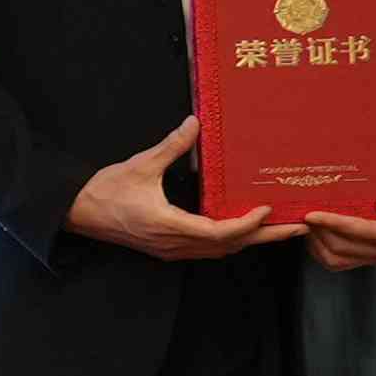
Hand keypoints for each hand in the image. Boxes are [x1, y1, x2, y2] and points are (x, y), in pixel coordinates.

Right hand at [67, 119, 274, 261]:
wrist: (77, 213)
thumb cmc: (105, 191)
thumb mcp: (139, 166)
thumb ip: (171, 147)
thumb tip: (194, 123)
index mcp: (169, 225)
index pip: (219, 232)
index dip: (246, 223)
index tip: (265, 208)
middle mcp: (175, 244)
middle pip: (230, 247)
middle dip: (266, 237)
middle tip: (298, 227)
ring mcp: (172, 249)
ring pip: (221, 252)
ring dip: (251, 241)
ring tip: (279, 230)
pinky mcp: (168, 248)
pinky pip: (208, 250)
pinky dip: (231, 242)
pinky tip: (243, 231)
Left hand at [302, 172, 375, 270]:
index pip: (371, 233)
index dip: (340, 224)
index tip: (315, 213)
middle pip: (349, 247)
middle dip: (322, 231)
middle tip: (300, 212)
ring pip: (341, 257)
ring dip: (318, 241)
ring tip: (305, 220)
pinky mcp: (375, 256)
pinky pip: (341, 261)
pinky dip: (322, 248)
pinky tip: (314, 231)